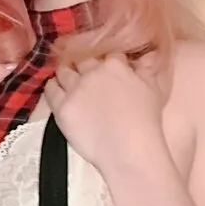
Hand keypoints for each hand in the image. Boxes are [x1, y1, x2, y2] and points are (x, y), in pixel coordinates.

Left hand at [43, 52, 166, 172]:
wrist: (128, 148)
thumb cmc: (145, 121)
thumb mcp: (153, 89)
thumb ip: (146, 70)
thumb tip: (147, 57)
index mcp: (114, 65)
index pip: (110, 56)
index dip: (109, 63)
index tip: (108, 72)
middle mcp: (92, 73)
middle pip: (83, 62)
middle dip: (85, 66)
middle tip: (84, 73)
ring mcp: (75, 89)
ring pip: (64, 72)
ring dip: (65, 72)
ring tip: (66, 77)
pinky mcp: (62, 107)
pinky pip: (51, 90)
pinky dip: (52, 86)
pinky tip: (54, 88)